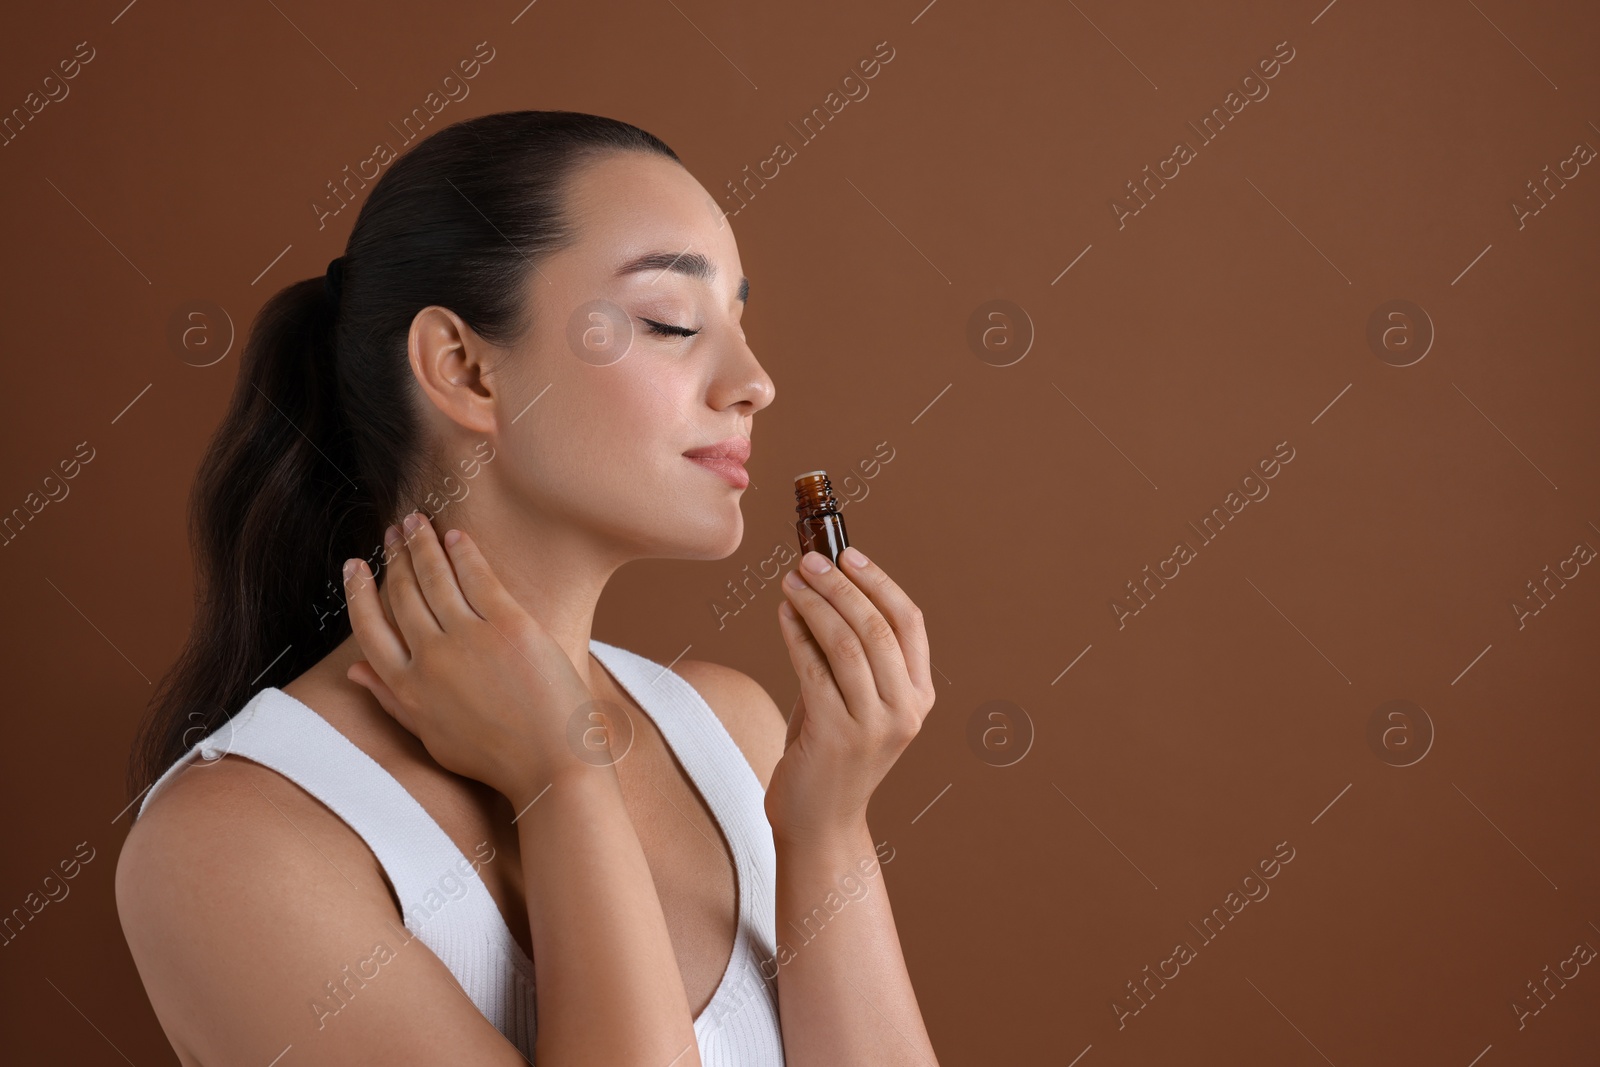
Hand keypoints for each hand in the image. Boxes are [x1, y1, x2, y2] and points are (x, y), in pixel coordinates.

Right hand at [341, 511, 601, 803]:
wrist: (553, 765)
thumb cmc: (497, 758)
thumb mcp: (432, 737)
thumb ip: (393, 701)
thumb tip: (355, 671)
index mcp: (408, 689)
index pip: (369, 629)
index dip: (359, 593)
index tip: (354, 567)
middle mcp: (431, 660)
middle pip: (402, 595)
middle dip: (393, 558)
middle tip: (392, 531)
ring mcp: (469, 640)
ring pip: (434, 579)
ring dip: (421, 545)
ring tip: (416, 521)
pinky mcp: (509, 626)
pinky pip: (478, 578)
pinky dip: (462, 553)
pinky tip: (454, 536)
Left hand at [768, 546, 934, 848]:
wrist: (820, 823)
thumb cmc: (832, 753)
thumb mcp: (855, 701)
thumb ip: (851, 656)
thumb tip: (824, 589)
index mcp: (920, 697)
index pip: (910, 623)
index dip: (880, 582)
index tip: (849, 555)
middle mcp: (905, 710)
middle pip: (876, 627)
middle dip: (841, 585)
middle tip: (809, 560)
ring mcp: (874, 725)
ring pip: (845, 643)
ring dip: (815, 604)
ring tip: (791, 580)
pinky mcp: (835, 735)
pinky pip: (813, 669)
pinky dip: (795, 634)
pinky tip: (783, 614)